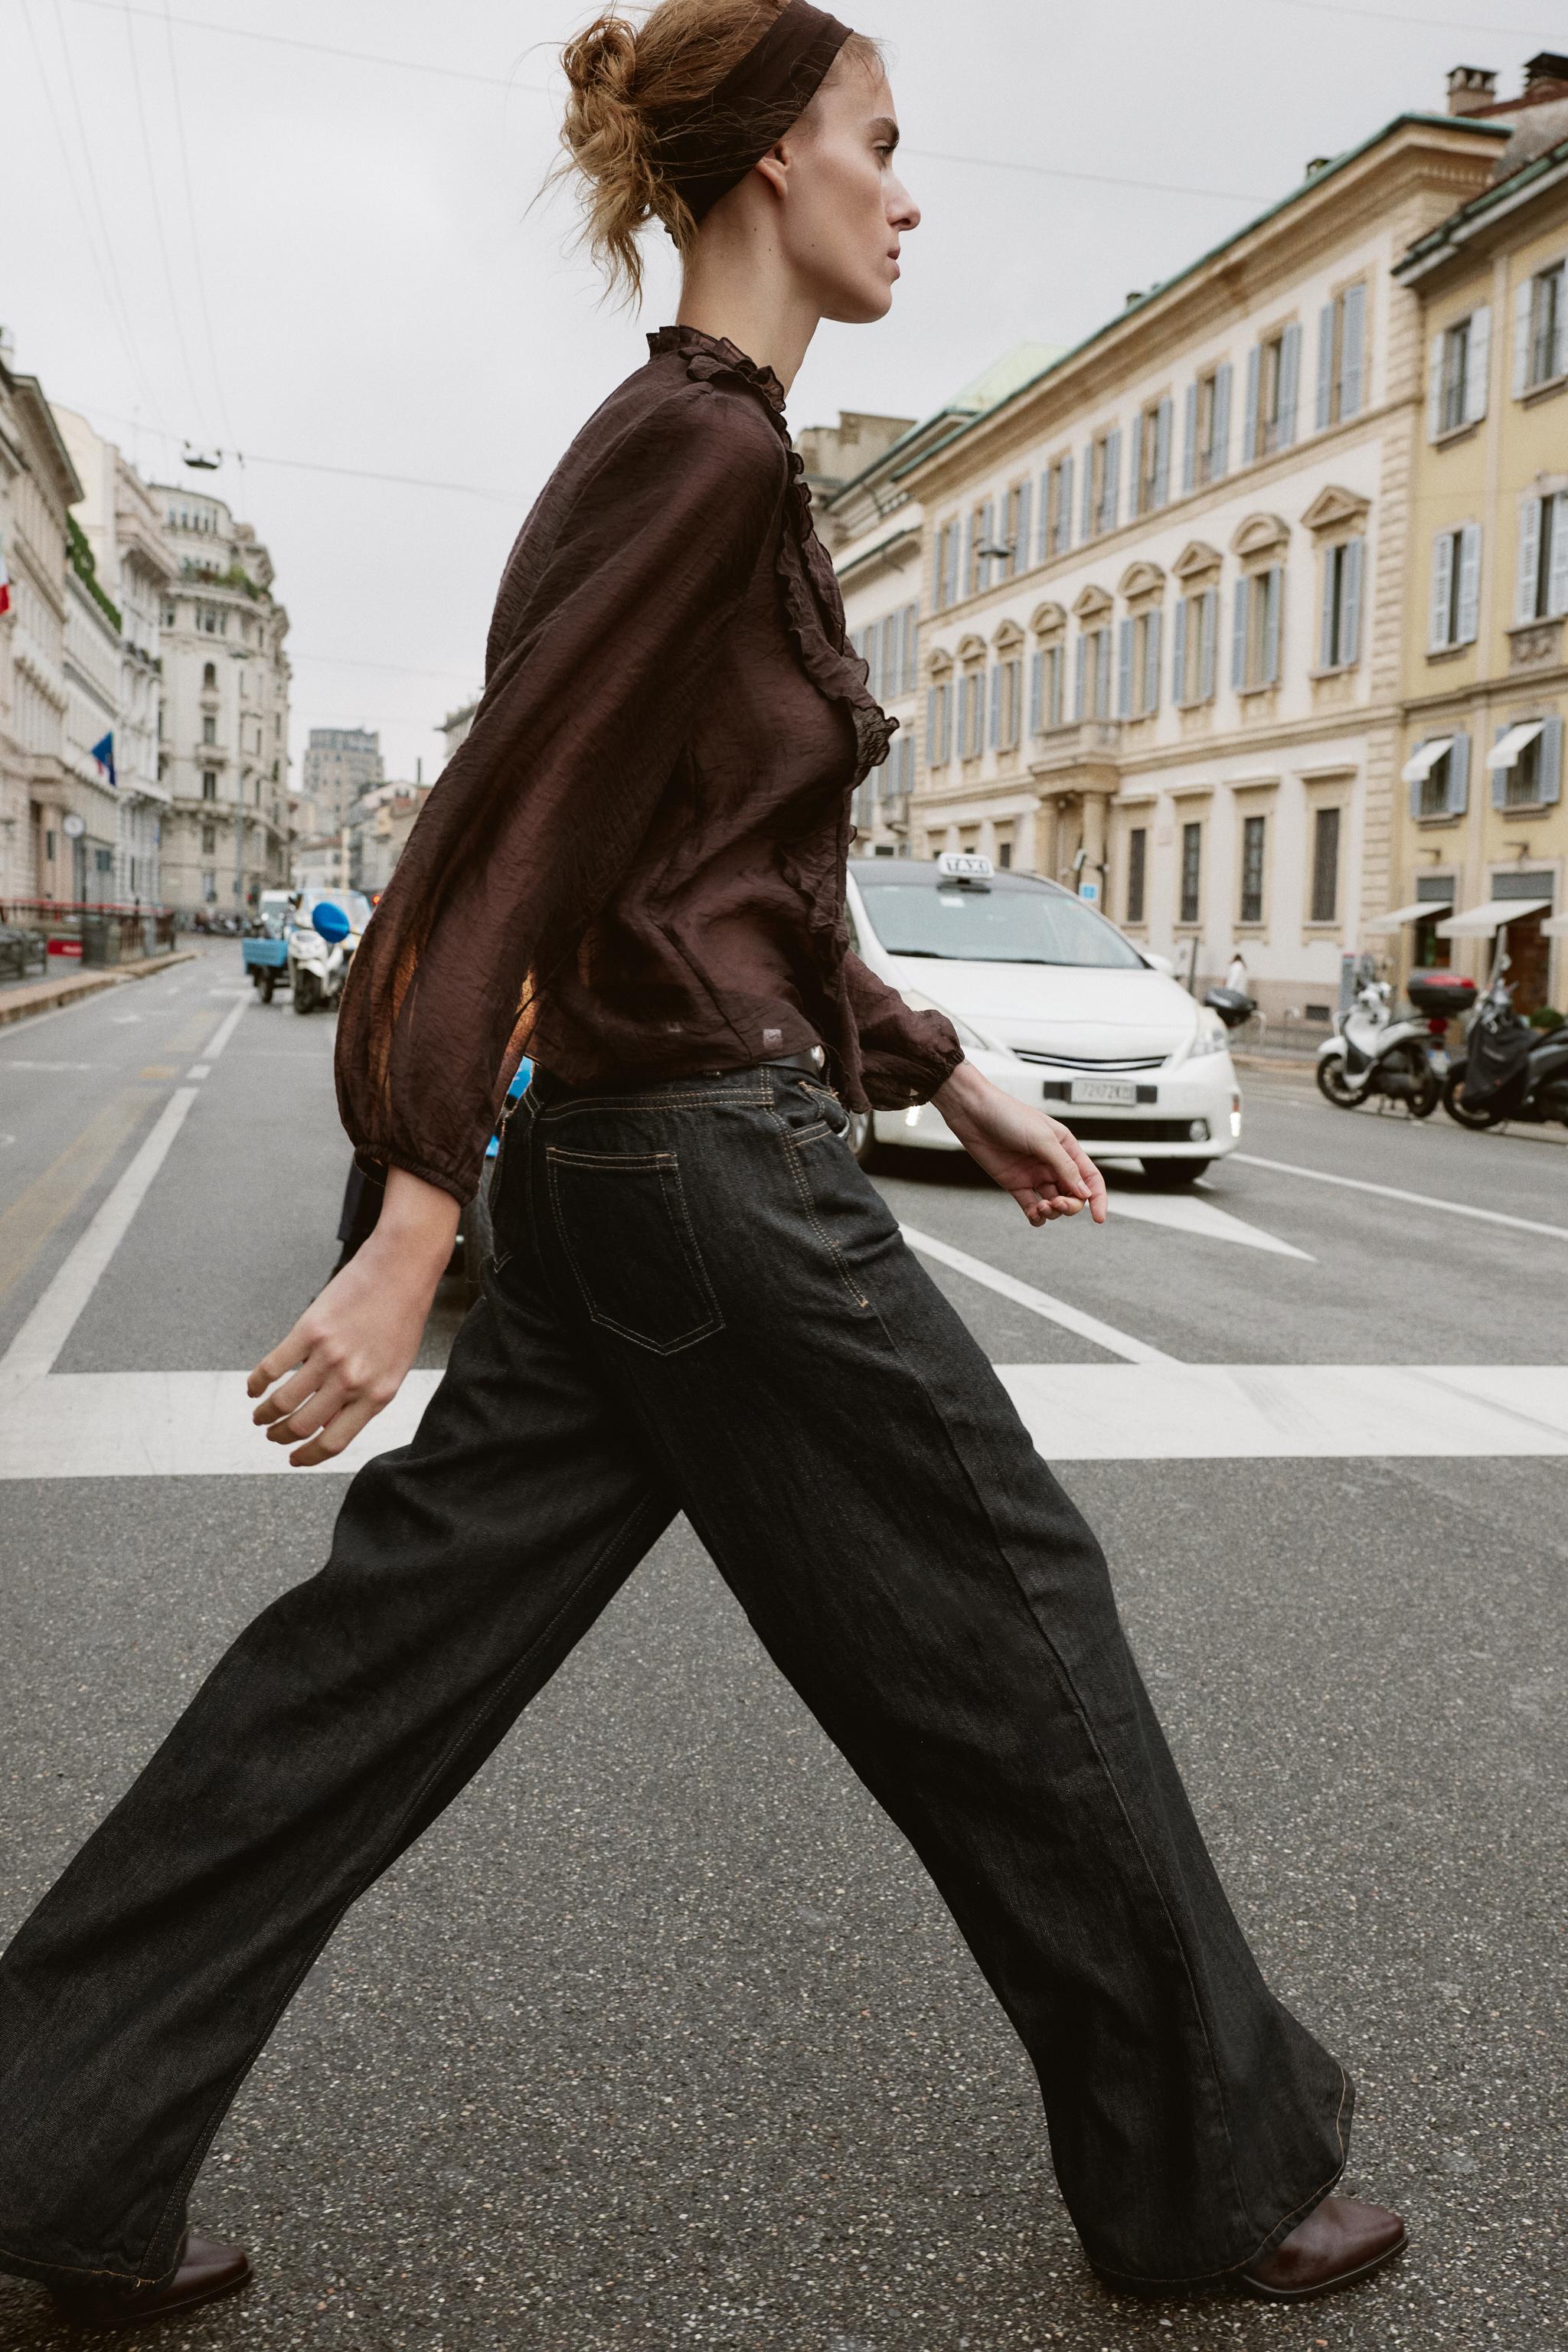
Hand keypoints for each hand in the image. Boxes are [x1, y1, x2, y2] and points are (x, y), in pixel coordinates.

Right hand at [247, 1167, 459, 1465]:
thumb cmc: (402, 1316)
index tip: (293, 1459)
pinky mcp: (309, 1331)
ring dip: (264, 1414)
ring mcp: (329, 1356)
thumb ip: (366, 1396)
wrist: (402, 1269)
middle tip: (271, 1436)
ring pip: (283, 1401)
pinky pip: (273, 1366)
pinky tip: (253, 1388)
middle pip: (302, 1426)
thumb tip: (328, 1422)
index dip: (308, 1456)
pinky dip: (256, 1382)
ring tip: (259, 1415)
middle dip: (280, 1437)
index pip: (334, 1441)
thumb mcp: (395, 1367)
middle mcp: (353, 1380)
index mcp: (378, 1395)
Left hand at [931, 1060, 1107, 1228]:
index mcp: (1065, 1148)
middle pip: (1073, 1194)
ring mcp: (1034, 1175)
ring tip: (1041, 1206)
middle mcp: (1052, 1163)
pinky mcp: (1015, 1184)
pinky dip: (1035, 1216)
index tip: (1098, 1217)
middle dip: (1070, 1205)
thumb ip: (1064, 1166)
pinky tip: (1034, 1214)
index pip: (1090, 1177)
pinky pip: (1031, 1207)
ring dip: (1052, 1211)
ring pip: (1053, 1204)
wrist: (973, 1112)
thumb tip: (1084, 1191)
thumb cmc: (1007, 1115)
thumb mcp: (1043, 1139)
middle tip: (1058, 1203)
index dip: (1098, 1198)